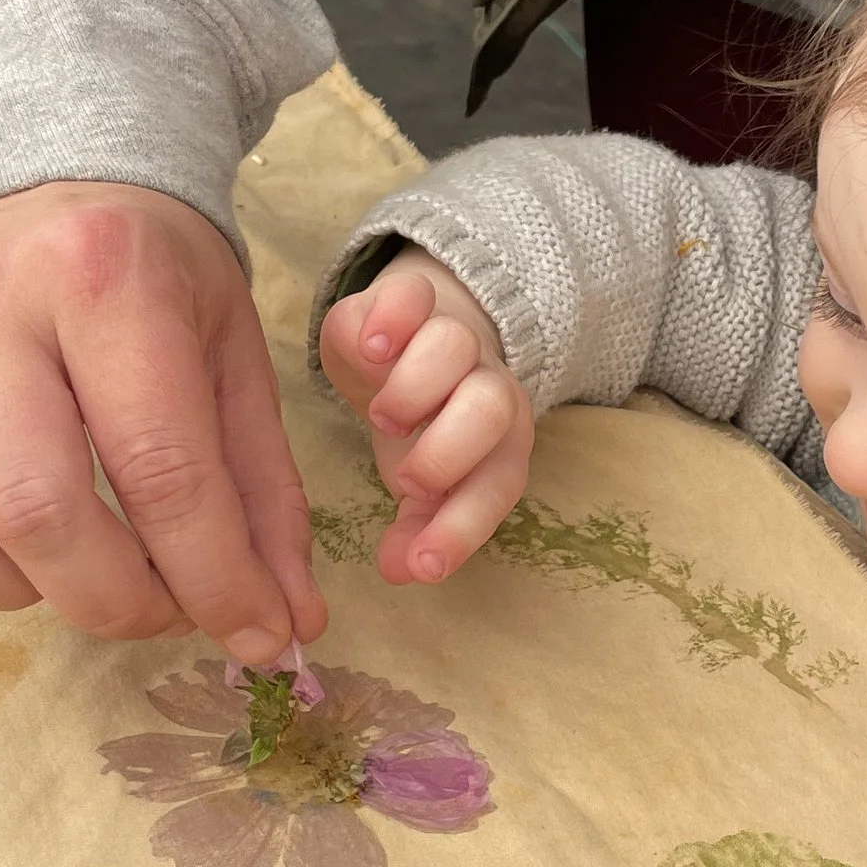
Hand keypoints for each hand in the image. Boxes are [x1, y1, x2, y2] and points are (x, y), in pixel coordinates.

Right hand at [0, 181, 324, 657]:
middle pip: (36, 512)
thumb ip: (262, 494)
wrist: (35, 181)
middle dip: (115, 601)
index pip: (161, 468)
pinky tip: (7, 539)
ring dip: (19, 589)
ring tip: (77, 566)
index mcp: (104, 277)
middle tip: (162, 610)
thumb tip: (284, 627)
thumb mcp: (231, 355)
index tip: (257, 636)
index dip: (215, 580)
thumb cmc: (145, 279)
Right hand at [317, 251, 533, 586]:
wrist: (414, 342)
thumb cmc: (422, 428)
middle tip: (404, 478)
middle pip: (494, 406)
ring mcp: (449, 337)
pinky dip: (391, 319)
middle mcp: (484, 387)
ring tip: (382, 415)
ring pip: (453, 347)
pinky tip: (369, 349)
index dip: (463, 529)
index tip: (421, 566)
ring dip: (415, 388)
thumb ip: (416, 529)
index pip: (498, 486)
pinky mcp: (409, 298)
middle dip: (448, 450)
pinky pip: (412, 295)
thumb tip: (401, 571)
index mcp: (498, 444)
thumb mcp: (421, 483)